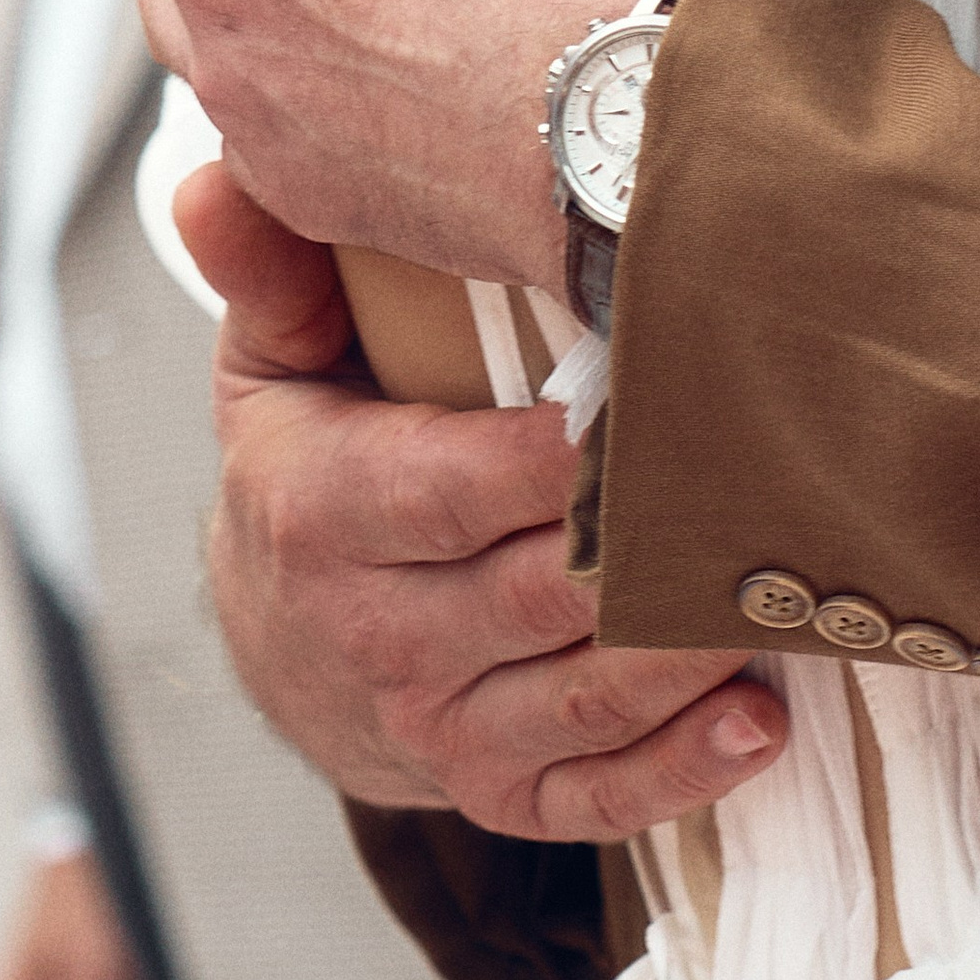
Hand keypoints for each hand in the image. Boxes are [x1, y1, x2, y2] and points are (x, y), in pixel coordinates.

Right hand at [185, 166, 783, 838]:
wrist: (286, 632)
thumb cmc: (311, 457)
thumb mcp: (274, 357)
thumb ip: (268, 268)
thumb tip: (211, 182)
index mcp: (321, 512)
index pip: (445, 488)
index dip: (546, 461)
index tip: (637, 407)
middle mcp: (376, 630)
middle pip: (529, 597)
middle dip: (638, 550)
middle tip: (747, 490)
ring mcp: (435, 723)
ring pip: (571, 700)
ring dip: (678, 660)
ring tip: (768, 599)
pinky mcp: (490, 787)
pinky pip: (584, 798)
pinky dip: (675, 771)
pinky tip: (756, 724)